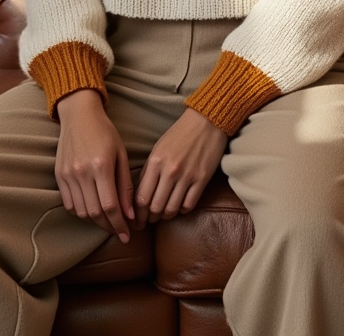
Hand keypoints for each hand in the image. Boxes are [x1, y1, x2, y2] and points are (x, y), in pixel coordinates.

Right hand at [55, 89, 134, 242]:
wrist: (79, 115)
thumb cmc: (105, 132)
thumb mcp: (121, 154)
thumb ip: (125, 186)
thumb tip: (130, 214)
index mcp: (101, 166)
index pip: (110, 206)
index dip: (119, 224)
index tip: (127, 235)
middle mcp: (81, 172)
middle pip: (94, 213)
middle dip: (109, 226)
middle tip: (119, 230)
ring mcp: (68, 174)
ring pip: (81, 211)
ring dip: (95, 221)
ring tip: (107, 220)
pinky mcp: (59, 175)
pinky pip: (69, 203)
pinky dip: (81, 211)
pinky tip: (92, 208)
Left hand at [133, 108, 227, 227]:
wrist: (206, 122)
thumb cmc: (179, 134)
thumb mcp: (158, 148)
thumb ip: (149, 171)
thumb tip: (141, 194)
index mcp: (155, 161)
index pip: (141, 197)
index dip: (137, 214)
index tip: (137, 220)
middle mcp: (170, 171)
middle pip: (155, 207)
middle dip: (150, 218)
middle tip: (148, 221)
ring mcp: (187, 176)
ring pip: (171, 209)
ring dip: (166, 216)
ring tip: (163, 215)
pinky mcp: (202, 179)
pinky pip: (189, 205)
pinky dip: (182, 210)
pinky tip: (179, 207)